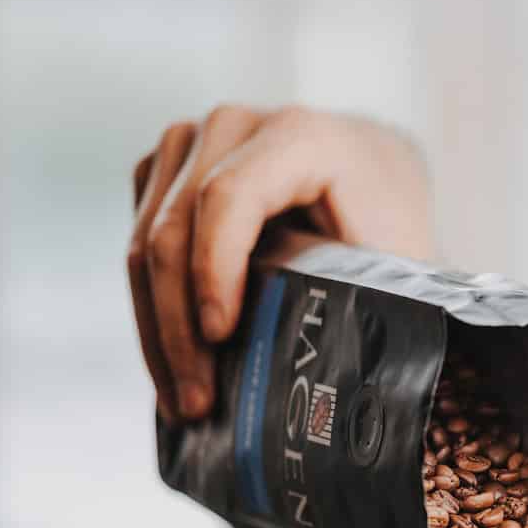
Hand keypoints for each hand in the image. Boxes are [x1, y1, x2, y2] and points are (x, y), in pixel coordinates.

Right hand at [127, 105, 435, 419]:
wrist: (369, 173)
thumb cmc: (386, 223)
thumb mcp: (390, 255)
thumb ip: (357, 290)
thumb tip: (323, 377)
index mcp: (301, 135)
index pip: (229, 197)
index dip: (214, 269)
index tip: (220, 338)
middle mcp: (235, 125)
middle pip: (174, 226)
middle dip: (180, 325)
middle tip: (196, 403)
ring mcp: (191, 142)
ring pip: (143, 242)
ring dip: (157, 329)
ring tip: (184, 401)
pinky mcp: (165, 170)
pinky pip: (138, 244)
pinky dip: (153, 310)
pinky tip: (176, 365)